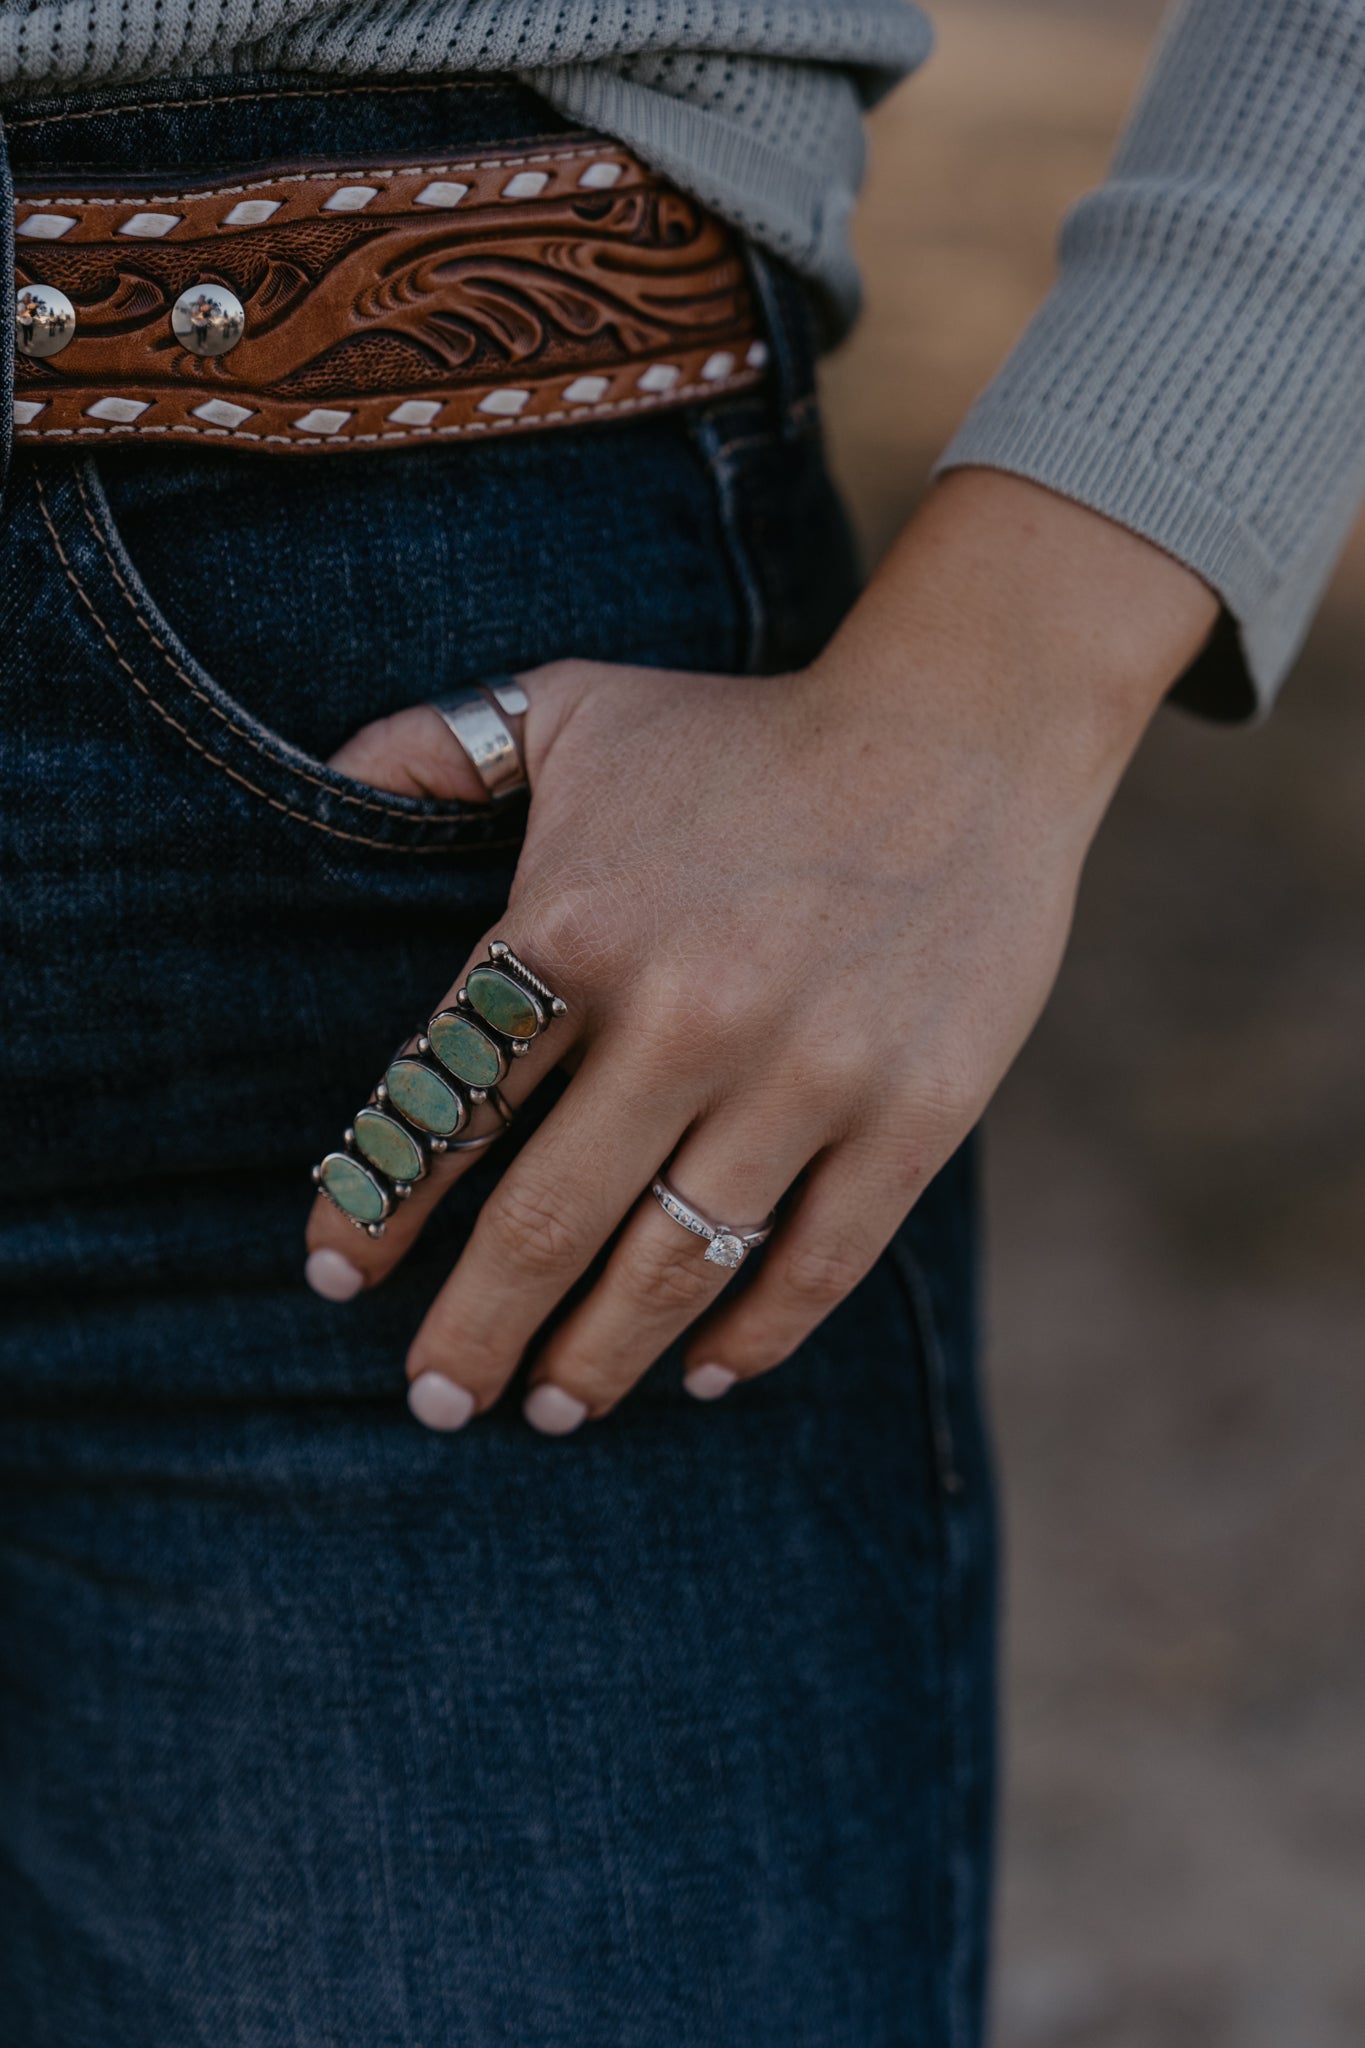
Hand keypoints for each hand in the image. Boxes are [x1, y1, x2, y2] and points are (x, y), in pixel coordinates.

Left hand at [305, 472, 1217, 1432]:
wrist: (966, 732)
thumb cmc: (746, 733)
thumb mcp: (573, 706)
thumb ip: (435, 746)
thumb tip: (326, 775)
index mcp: (579, 926)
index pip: (442, 1107)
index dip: (375, 1209)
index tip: (338, 1279)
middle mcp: (684, 1015)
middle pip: (543, 1226)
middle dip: (472, 1335)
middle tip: (434, 1402)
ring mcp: (807, 1075)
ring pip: (672, 1270)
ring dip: (596, 1361)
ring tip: (553, 1408)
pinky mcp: (913, 1115)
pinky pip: (815, 1263)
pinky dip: (754, 1338)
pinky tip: (705, 1375)